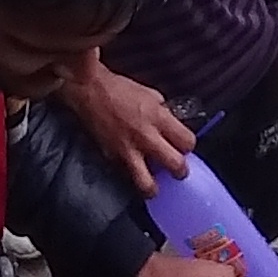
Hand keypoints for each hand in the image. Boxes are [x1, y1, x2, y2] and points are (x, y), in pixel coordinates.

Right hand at [56, 54, 193, 193]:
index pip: (187, 142)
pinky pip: (126, 175)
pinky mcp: (112, 157)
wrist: (90, 90)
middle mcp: (147, 137)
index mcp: (159, 118)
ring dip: (154, 187)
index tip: (184, 146)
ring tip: (154, 186)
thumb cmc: (119, 88)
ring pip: (148, 184)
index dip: (188, 145)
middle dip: (180, 170)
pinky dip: (131, 176)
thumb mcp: (151, 94)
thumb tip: (171, 124)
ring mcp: (128, 150)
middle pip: (175, 165)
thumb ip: (163, 113)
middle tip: (177, 170)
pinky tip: (132, 171)